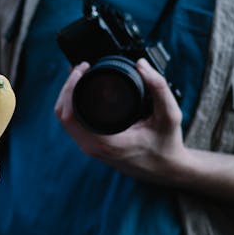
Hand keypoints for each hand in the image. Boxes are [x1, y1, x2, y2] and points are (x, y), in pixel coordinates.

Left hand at [54, 59, 189, 185]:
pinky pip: (73, 124)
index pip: (70, 114)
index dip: (69, 88)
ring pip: (66, 120)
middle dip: (67, 88)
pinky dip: (73, 106)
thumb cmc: (167, 144)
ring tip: (81, 75)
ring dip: (68, 97)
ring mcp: (90, 148)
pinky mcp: (92, 146)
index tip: (82, 68)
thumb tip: (141, 64)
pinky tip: (84, 91)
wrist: (166, 170)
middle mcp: (92, 147)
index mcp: (105, 142)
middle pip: (63, 115)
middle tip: (82, 68)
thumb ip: (158, 88)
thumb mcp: (170, 115)